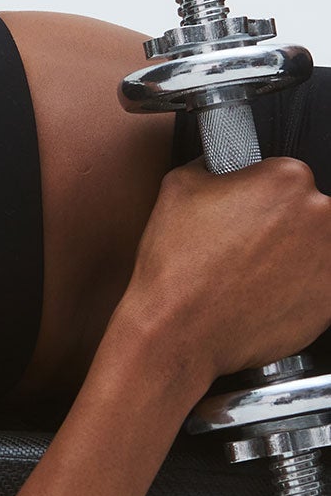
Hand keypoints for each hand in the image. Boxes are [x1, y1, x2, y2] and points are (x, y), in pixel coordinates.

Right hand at [121, 155, 330, 384]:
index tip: (248, 210)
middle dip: (283, 224)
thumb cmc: (178, 266)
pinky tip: (265, 293)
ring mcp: (330, 261)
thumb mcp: (180, 186)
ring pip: (317, 247)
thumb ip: (213, 164)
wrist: (181, 331)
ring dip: (295, 255)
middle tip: (248, 244)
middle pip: (308, 209)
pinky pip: (319, 284)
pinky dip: (300, 288)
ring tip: (257, 271)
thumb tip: (222, 166)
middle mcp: (319, 215)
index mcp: (286, 178)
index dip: (261, 194)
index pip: (286, 174)